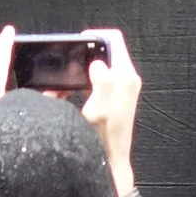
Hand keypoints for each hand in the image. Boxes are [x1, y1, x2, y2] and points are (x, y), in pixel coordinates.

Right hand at [78, 27, 140, 196]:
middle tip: (69, 61)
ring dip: (86, 66)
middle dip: (88, 51)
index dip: (95, 34)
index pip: (113, 39)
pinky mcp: (119, 95)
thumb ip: (102, 82)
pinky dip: (88, 78)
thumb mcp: (98, 110)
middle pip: (108, 49)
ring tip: (68, 77)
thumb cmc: (103, 139)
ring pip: (103, 63)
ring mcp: (124, 86)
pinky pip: (103, 76)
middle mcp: (128, 78)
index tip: (77, 42)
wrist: (111, 162)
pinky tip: (73, 89)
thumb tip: (98, 62)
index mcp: (125, 76)